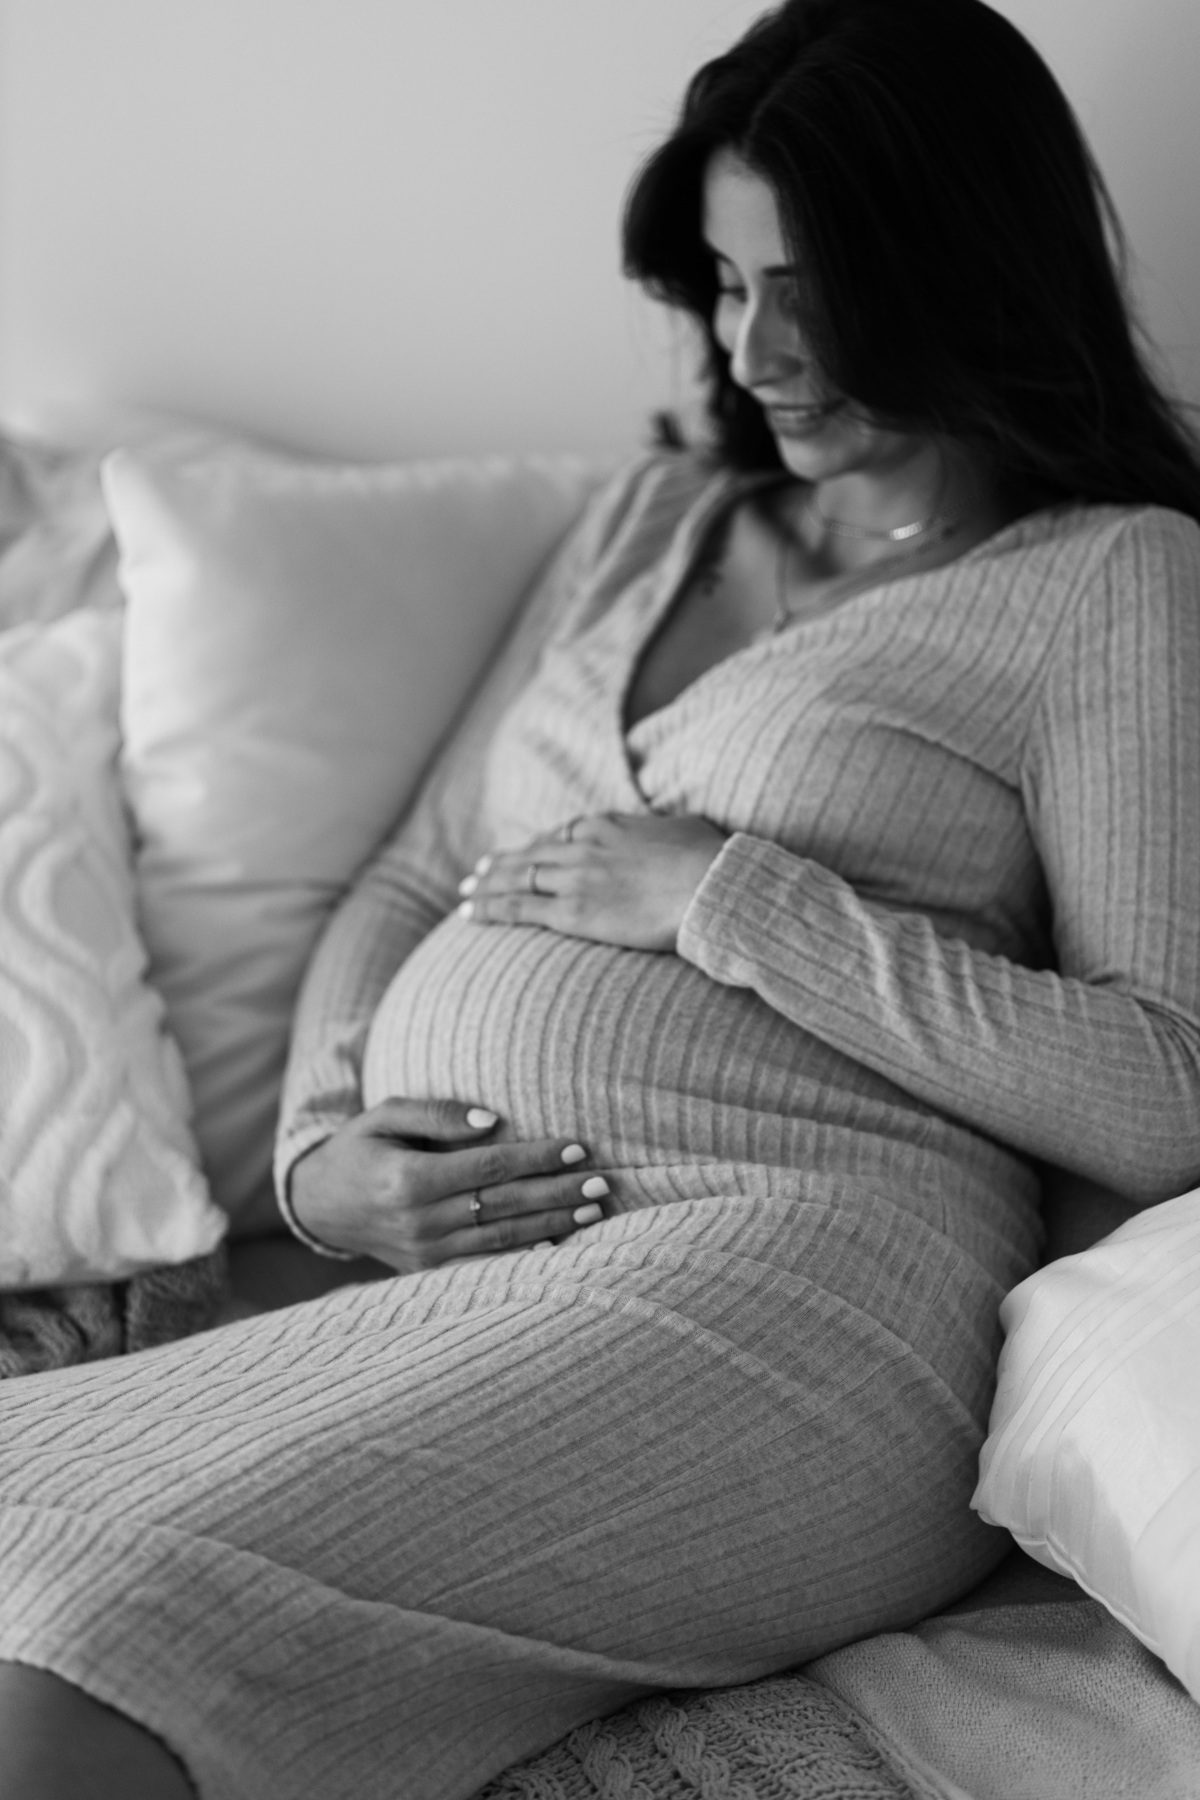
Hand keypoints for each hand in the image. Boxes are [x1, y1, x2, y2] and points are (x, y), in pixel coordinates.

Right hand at [288, 1099, 608, 1271]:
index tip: (578, 1146)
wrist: (322, 1204)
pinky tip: (558, 1245)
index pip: (489, 1167)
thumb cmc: (360, 1148)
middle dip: (557, 1193)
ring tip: (592, 1210)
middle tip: (602, 1182)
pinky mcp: (429, 1271)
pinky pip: (485, 1264)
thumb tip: (493, 1121)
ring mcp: (425, 1253)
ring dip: (552, 1224)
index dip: (537, 1157)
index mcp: (408, 1180)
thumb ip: (437, 1113)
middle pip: (504, 1205)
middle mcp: (419, 1222)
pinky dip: (524, 1256)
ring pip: (502, 1237)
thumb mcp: (384, 1115)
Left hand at [457, 811, 726, 951]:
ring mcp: (574, 878)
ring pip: (516, 879)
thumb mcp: (683, 830)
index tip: (521, 853)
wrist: (708, 887)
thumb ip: (662, 832)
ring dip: (486, 886)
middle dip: (499, 865)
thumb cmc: (707, 861)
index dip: (535, 847)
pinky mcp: (573, 911)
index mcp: (607, 825)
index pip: (560, 836)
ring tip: (466, 892)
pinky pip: (518, 908)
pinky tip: (470, 913)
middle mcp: (582, 847)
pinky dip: (490, 908)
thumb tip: (670, 837)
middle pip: (530, 855)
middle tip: (476, 871)